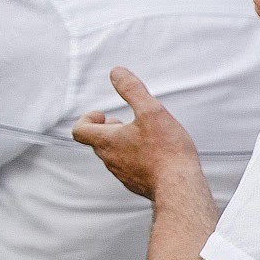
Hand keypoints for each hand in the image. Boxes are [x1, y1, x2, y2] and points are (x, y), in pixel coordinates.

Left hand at [71, 67, 203, 200]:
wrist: (179, 186)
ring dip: (123, 144)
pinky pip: (130, 169)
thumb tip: (117, 72)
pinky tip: (155, 155)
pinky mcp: (137, 184)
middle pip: (98, 142)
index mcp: (107, 141)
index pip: (80, 130)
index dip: (87, 119)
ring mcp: (123, 174)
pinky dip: (136, 158)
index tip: (103, 114)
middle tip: (124, 122)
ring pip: (114, 156)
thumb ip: (132, 90)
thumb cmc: (166, 151)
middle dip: (109, 129)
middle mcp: (110, 160)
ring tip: (143, 137)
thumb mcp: (151, 111)